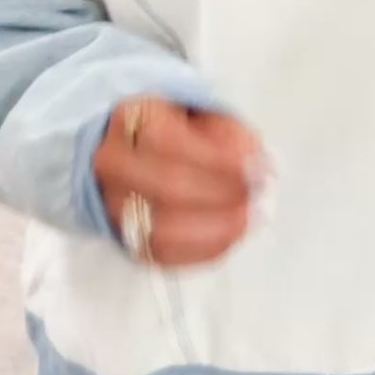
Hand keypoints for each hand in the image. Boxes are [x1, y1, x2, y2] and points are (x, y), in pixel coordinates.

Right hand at [94, 99, 271, 267]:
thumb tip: (260, 165)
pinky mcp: (128, 239)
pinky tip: (233, 233)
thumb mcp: (211, 119)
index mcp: (132, 119)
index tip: (258, 168)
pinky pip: (166, 255)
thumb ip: (236, 138)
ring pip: (162, 229)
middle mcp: (113, 163)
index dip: (219, 160)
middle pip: (167, 185)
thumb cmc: (185, 135)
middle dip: (223, 194)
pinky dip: (207, 248)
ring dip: (218, 227)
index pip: (169, 142)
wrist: (144, 155)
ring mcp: (115, 205)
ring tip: (251, 216)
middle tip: (260, 194)